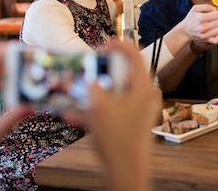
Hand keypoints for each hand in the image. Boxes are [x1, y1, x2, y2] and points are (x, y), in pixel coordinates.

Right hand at [87, 41, 155, 190]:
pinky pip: (112, 109)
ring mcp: (138, 110)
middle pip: (123, 73)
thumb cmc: (117, 139)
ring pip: (115, 92)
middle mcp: (144, 96)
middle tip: (87, 70)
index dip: (117, 45)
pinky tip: (72, 115)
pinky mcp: (131, 122)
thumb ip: (93, 86)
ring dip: (94, 92)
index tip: (100, 46)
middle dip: (102, 71)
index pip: (134, 54)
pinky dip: (95, 110)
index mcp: (143, 87)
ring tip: (74, 92)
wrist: (126, 172)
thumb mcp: (99, 107)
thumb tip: (89, 76)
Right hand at [179, 4, 217, 44]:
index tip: (216, 14)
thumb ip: (206, 6)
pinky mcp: (206, 40)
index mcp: (202, 18)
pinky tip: (216, 33)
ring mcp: (205, 35)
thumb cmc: (190, 19)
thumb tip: (215, 9)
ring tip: (216, 25)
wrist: (184, 31)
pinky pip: (217, 40)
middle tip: (216, 19)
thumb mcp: (195, 8)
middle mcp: (204, 27)